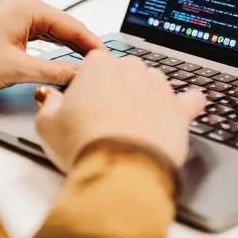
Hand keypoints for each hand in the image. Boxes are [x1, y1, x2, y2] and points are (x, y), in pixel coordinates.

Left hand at [0, 0, 103, 90]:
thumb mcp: (17, 68)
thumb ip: (54, 71)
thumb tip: (79, 75)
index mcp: (28, 7)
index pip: (71, 25)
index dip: (92, 44)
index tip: (107, 59)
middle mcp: (23, 5)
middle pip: (64, 26)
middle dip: (83, 46)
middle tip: (102, 65)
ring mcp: (16, 15)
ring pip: (53, 31)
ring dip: (69, 47)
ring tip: (89, 65)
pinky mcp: (9, 26)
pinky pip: (40, 35)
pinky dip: (53, 47)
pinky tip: (64, 59)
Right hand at [35, 50, 206, 171]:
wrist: (120, 172)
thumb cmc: (85, 146)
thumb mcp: (47, 125)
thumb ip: (49, 104)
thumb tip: (51, 99)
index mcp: (98, 65)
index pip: (93, 64)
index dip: (88, 85)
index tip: (84, 103)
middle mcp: (131, 69)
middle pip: (124, 73)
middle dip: (117, 91)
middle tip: (105, 120)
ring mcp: (159, 88)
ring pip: (153, 85)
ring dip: (146, 98)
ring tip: (134, 126)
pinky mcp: (180, 110)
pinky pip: (190, 100)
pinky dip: (187, 104)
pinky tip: (181, 111)